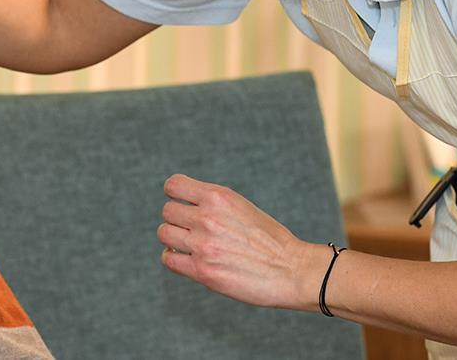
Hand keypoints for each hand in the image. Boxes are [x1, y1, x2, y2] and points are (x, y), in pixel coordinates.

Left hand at [157, 173, 325, 310]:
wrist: (292, 270)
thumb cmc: (270, 240)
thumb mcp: (241, 207)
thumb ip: (212, 204)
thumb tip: (184, 205)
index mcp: (218, 196)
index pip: (173, 185)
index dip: (175, 195)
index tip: (184, 204)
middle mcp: (207, 218)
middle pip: (168, 211)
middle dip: (178, 219)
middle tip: (193, 229)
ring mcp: (203, 245)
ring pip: (164, 233)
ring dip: (175, 239)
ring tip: (190, 244)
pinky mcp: (202, 271)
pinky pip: (169, 259)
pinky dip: (174, 258)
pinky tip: (188, 259)